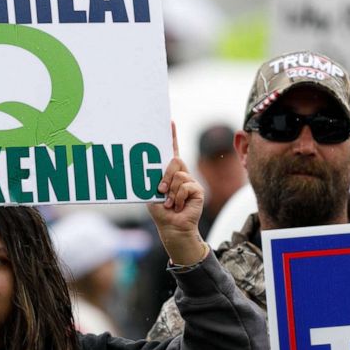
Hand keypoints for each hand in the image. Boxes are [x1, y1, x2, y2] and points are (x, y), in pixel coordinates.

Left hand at [148, 122, 206, 265]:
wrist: (172, 227)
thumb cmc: (161, 211)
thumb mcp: (152, 192)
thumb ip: (155, 179)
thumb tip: (155, 171)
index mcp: (170, 173)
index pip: (172, 151)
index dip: (172, 137)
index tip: (169, 122)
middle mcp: (182, 174)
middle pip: (175, 161)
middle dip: (165, 176)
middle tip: (160, 191)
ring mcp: (191, 181)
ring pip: (179, 175)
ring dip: (170, 191)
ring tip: (170, 203)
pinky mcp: (198, 190)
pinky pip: (185, 186)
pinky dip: (178, 197)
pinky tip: (179, 206)